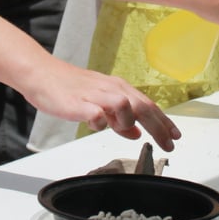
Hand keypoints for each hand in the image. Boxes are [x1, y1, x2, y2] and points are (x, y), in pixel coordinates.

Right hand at [21, 60, 179, 150]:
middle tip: (169, 145)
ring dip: (126, 122)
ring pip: (125, 106)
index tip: (175, 137)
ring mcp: (95, 95)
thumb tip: (136, 132)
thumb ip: (119, 118)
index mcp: (118, 88)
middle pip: (143, 107)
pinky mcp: (79, 104)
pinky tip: (96, 124)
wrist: (42, 74)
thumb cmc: (70, 88)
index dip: (164, 122)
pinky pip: (96, 115)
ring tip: (116, 128)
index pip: (148, 105)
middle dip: (159, 128)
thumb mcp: (101, 102)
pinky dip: (101, 122)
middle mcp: (111, 89)